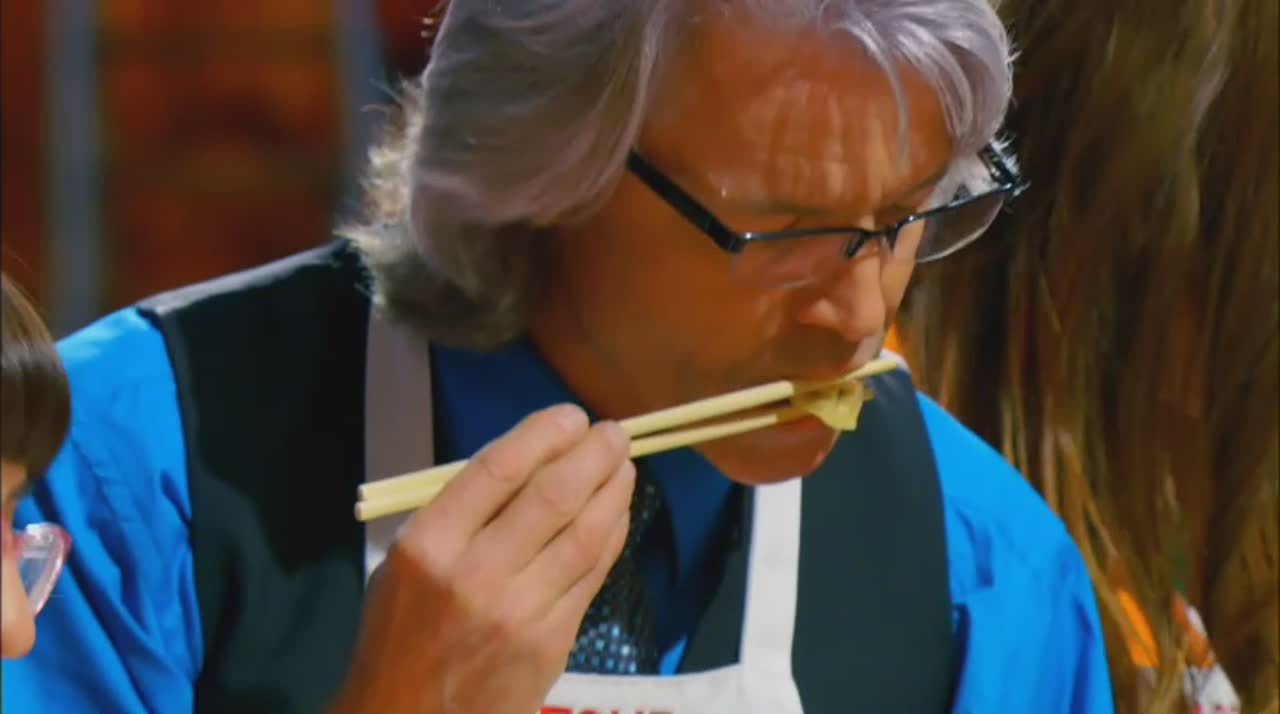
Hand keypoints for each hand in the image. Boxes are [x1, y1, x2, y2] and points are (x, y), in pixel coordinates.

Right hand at [330, 404, 634, 713]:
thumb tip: (530, 461)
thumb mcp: (403, 562)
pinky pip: (593, 574)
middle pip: (553, 497)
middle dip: (593, 455)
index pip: (498, 469)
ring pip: (585, 535)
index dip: (544, 435)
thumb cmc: (400, 633)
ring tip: (623, 465)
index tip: (571, 416)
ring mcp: (521, 612)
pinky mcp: (553, 642)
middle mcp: (476, 575)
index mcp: (430, 545)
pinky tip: (616, 512)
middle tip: (614, 433)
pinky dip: (611, 535)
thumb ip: (459, 512)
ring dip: (613, 491)